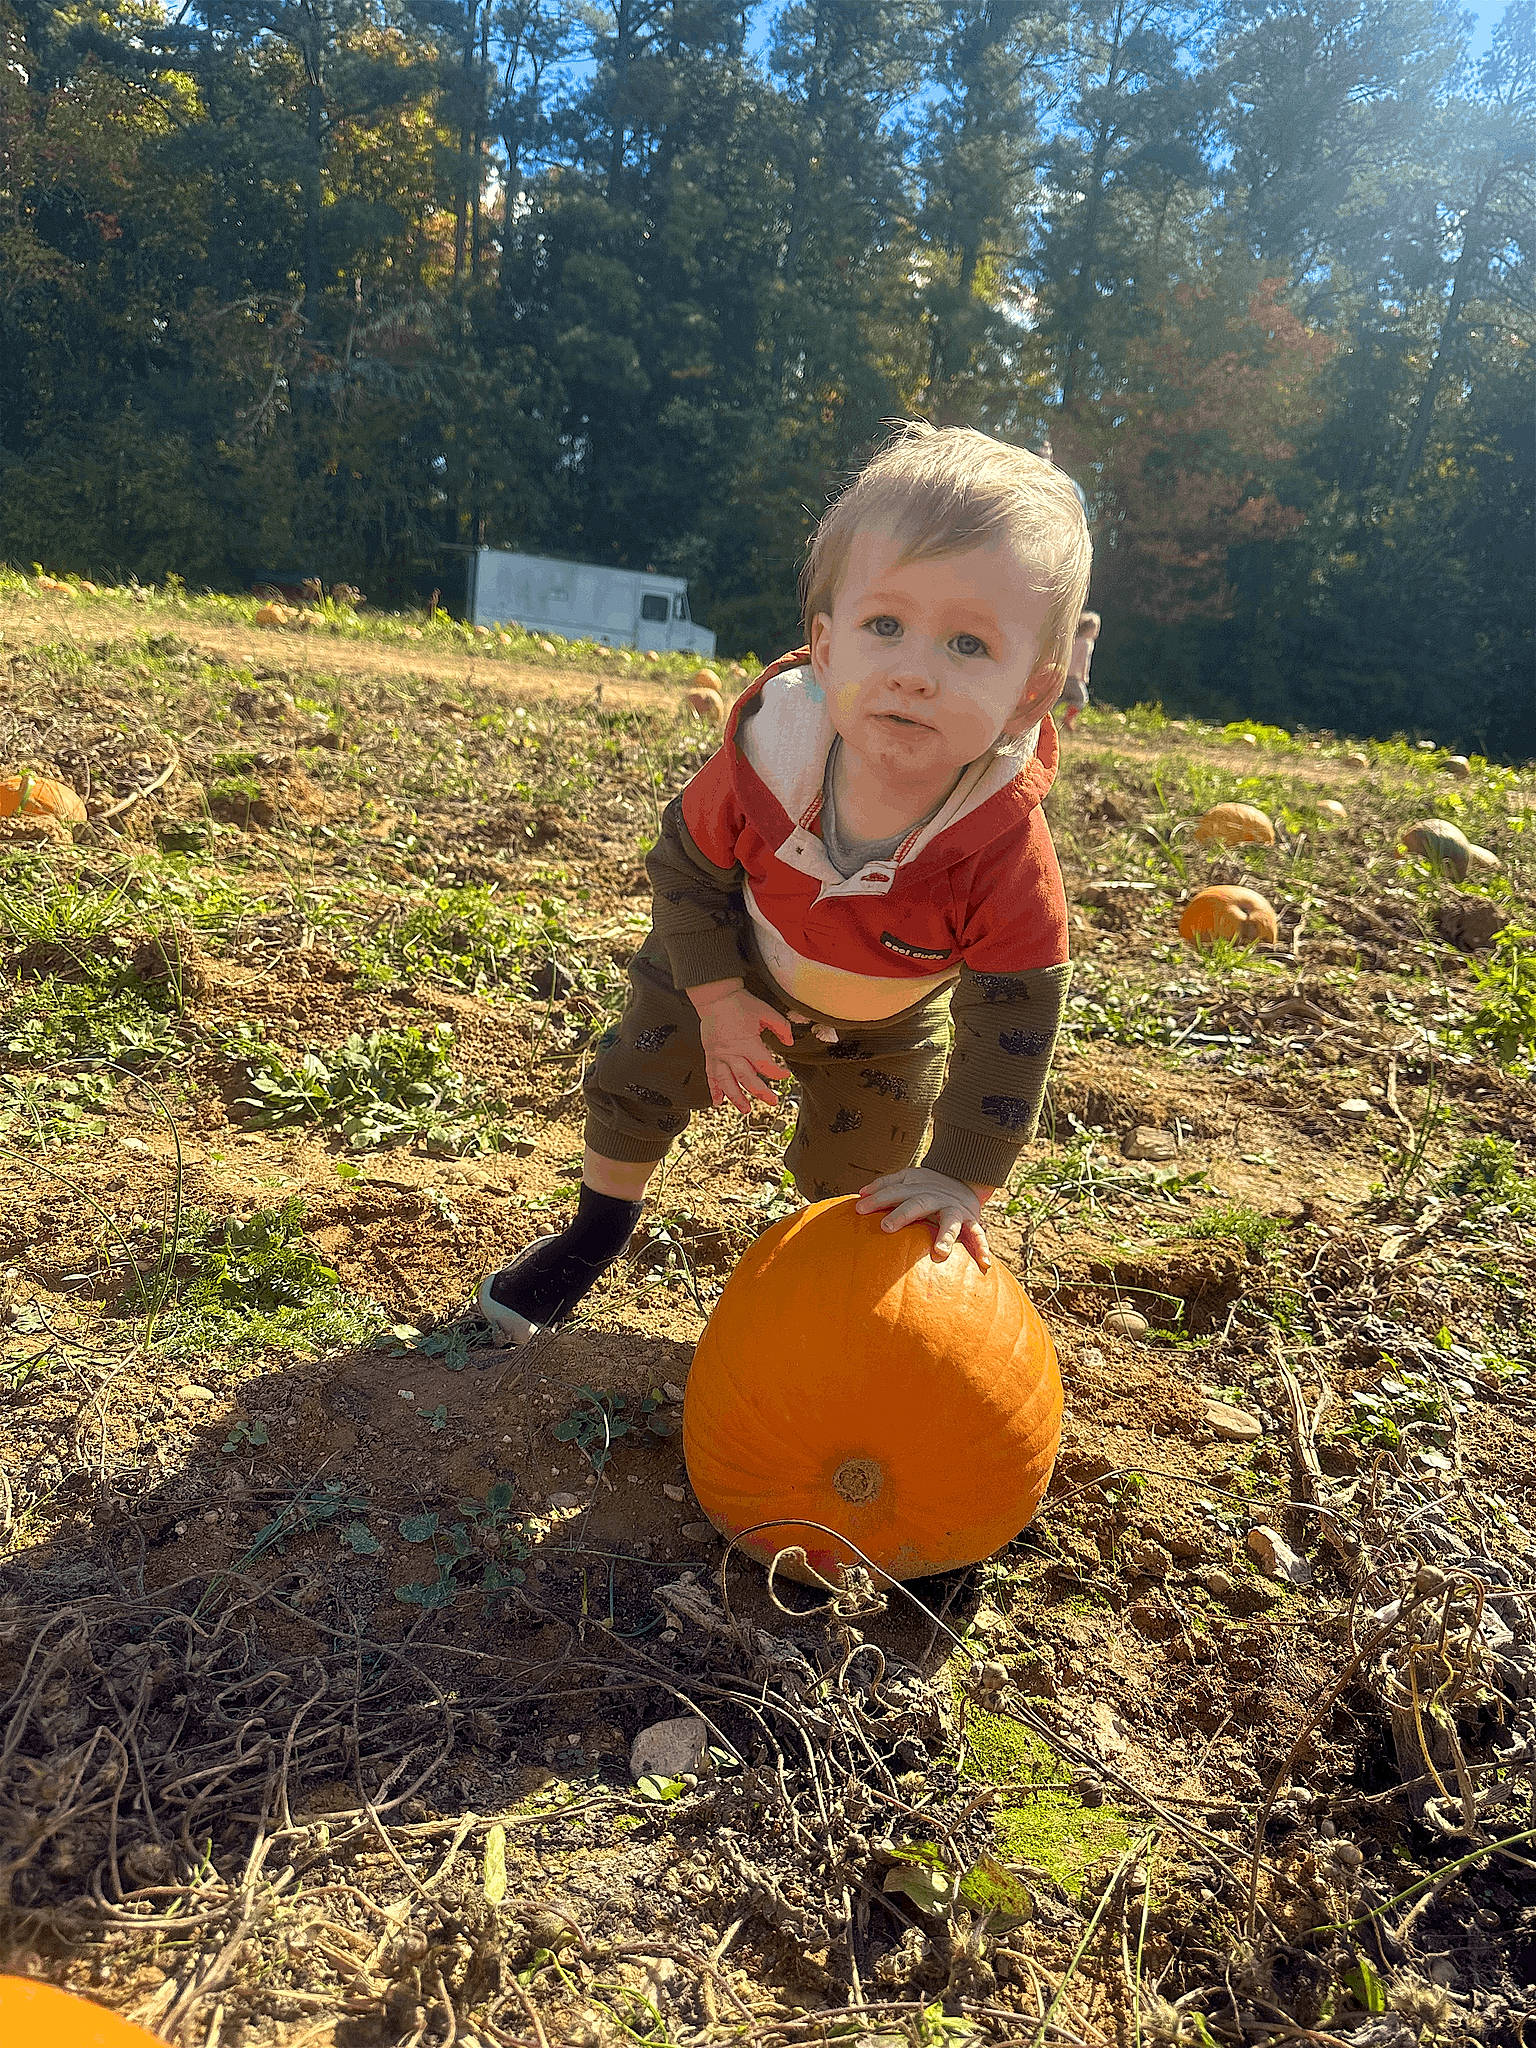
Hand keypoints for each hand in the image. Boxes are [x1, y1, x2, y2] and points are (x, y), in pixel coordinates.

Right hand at [692, 982, 793, 1113]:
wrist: (716, 997)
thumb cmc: (740, 1003)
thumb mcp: (766, 1012)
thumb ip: (781, 1028)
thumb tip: (789, 1042)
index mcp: (747, 1043)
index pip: (765, 1065)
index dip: (778, 1073)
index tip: (785, 1075)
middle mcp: (732, 1053)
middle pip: (747, 1079)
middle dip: (761, 1092)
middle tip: (772, 1101)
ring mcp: (719, 1056)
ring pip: (727, 1082)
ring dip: (736, 1098)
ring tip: (745, 1110)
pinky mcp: (710, 1055)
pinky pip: (711, 1076)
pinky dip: (714, 1090)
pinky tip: (718, 1102)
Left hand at [854, 1168, 991, 1266]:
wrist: (965, 1179)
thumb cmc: (928, 1186)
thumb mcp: (908, 1179)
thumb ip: (885, 1185)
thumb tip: (860, 1193)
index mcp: (917, 1188)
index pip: (894, 1191)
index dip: (877, 1198)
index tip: (858, 1208)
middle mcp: (936, 1198)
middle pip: (918, 1203)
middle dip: (903, 1214)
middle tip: (886, 1226)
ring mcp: (954, 1210)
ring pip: (951, 1222)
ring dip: (946, 1236)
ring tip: (939, 1252)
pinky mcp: (971, 1221)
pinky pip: (978, 1235)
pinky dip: (982, 1248)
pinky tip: (983, 1263)